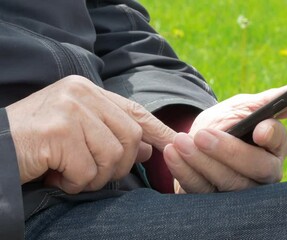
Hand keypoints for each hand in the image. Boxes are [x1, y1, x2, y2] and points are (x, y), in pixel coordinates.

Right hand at [6, 75, 174, 193]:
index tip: (177, 144)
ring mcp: (70, 110)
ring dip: (95, 176)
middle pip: (130, 137)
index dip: (159, 131)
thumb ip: (112, 133)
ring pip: (112, 156)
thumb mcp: (78, 132)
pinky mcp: (59, 132)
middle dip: (119, 165)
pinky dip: (75, 183)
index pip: (135, 111)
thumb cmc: (37, 142)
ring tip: (70, 173)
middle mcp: (81, 94)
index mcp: (88, 90)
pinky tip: (56, 175)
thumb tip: (149, 147)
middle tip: (93, 173)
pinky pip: (87, 170)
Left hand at [163, 83, 286, 192]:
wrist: (198, 142)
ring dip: (201, 163)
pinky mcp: (217, 203)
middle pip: (258, 169)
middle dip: (229, 152)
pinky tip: (173, 154)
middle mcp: (264, 173)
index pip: (280, 142)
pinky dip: (185, 172)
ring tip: (180, 142)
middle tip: (202, 135)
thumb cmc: (226, 123)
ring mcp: (242, 191)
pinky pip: (202, 192)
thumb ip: (266, 101)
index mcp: (274, 146)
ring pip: (229, 184)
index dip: (272, 136)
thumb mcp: (241, 107)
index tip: (259, 129)